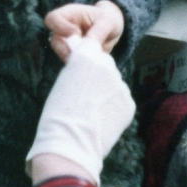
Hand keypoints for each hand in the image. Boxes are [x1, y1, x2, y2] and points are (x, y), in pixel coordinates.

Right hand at [26, 36, 135, 182]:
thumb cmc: (56, 115)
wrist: (69, 144)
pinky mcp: (130, 103)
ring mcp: (121, 85)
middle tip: (83, 97)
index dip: (88, 52)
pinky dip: (113, 109)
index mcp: (86, 56)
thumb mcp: (62, 82)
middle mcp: (108, 65)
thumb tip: (88, 71)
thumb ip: (78, 71)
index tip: (84, 61)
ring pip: (114, 85)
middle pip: (105, 66)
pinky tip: (100, 121)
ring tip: (90, 113)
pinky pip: (121, 102)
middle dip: (98, 76)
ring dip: (106, 94)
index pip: (92, 42)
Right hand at [45, 0, 123, 62]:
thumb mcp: (109, 21)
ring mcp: (66, 43)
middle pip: (55, 41)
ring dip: (76, 58)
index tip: (77, 33)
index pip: (52, 19)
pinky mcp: (71, 55)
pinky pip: (70, 62)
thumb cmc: (108, 19)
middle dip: (69, 49)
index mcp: (70, 14)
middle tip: (85, 51)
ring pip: (62, 54)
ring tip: (92, 57)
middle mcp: (64, 29)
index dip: (61, 28)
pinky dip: (80, 64)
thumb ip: (99, 31)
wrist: (112, 29)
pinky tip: (92, 63)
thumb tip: (89, 45)